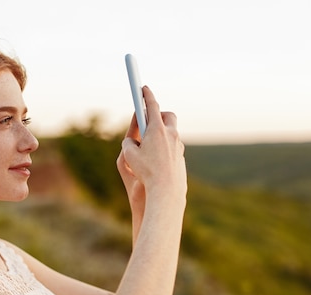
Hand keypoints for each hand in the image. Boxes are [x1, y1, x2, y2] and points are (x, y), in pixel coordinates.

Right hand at [118, 86, 186, 203]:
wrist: (166, 190)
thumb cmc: (146, 172)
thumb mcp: (129, 156)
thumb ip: (129, 143)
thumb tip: (133, 142)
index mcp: (157, 129)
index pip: (152, 106)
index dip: (146, 95)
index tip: (143, 88)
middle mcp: (171, 134)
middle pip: (168, 115)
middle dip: (159, 114)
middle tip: (148, 119)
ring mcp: (178, 145)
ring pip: (172, 132)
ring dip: (162, 132)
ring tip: (151, 142)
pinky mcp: (181, 156)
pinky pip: (174, 146)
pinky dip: (166, 147)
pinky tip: (158, 157)